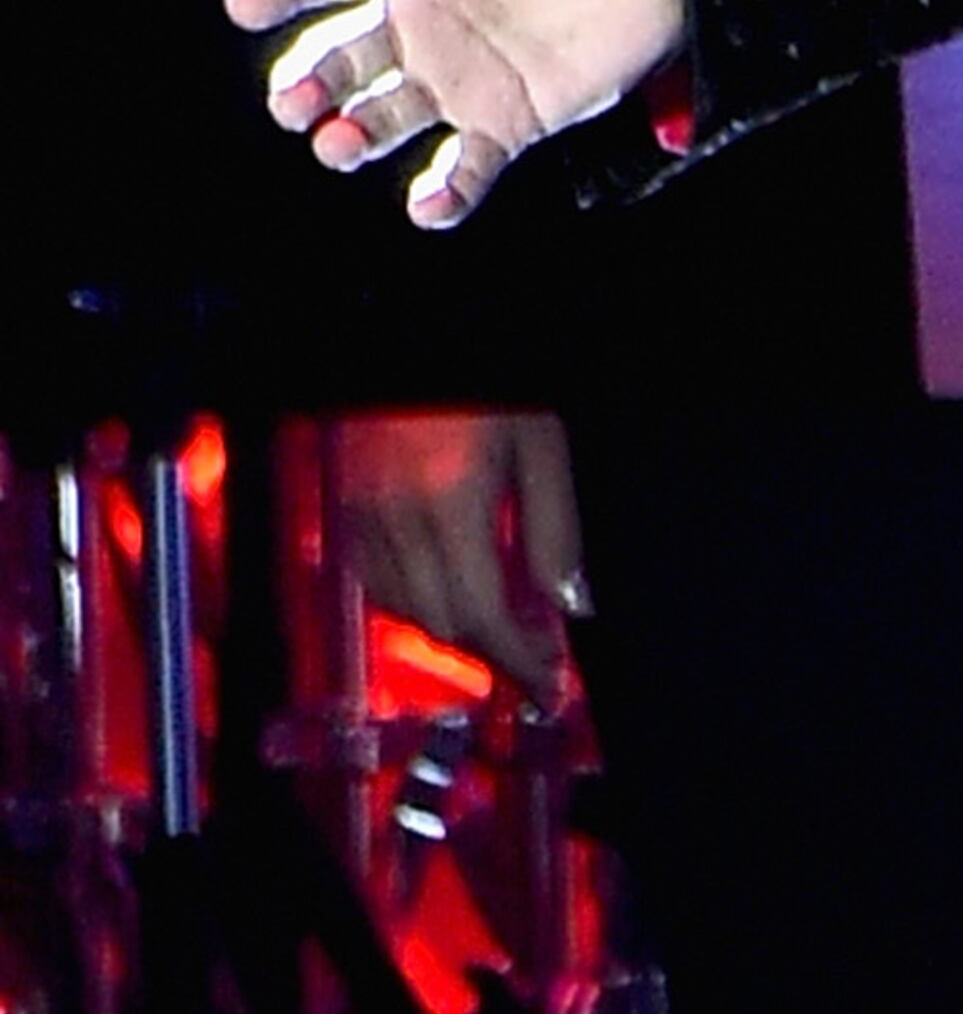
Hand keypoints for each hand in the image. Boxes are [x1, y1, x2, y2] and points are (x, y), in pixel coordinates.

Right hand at [224, 0, 690, 229]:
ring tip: (337, 142)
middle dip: (307, 82)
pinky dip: (443, 194)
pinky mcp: (508, 118)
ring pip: (382, 115)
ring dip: (351, 135)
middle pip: (337, 58)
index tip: (247, 1)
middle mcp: (418, 17)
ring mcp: (458, 72)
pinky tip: (428, 206)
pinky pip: (465, 167)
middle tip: (293, 101)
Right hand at [330, 403, 586, 693]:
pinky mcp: (343, 505)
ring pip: (403, 609)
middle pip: (443, 623)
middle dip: (492, 650)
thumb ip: (555, 531)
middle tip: (535, 657)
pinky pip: (372, 580)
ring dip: (453, 627)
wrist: (405, 329)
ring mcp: (361, 514)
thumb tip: (570, 606)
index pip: (485, 617)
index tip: (550, 684)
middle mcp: (397, 520)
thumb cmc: (488, 381)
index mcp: (451, 506)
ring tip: (499, 626)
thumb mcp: (541, 446)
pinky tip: (446, 586)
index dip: (519, 660)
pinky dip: (411, 599)